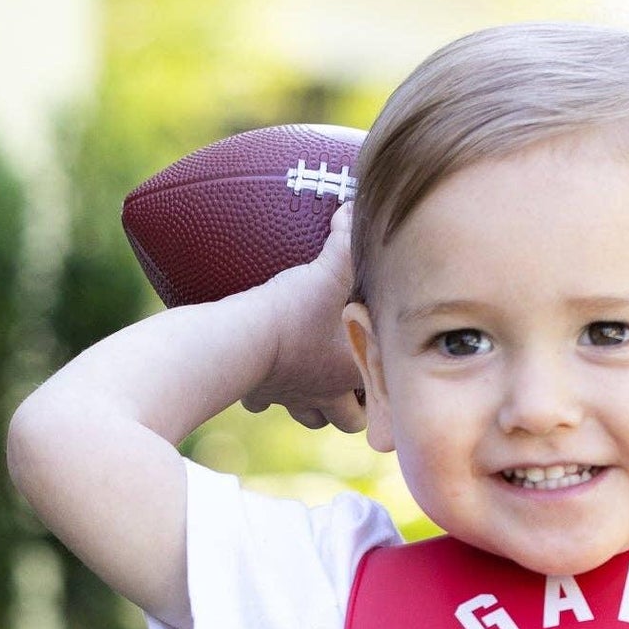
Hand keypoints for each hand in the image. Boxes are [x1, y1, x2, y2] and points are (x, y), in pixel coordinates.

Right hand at [240, 199, 366, 431]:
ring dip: (316, 406)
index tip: (384, 365)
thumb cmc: (291, 311)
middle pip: (352, 419)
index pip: (386, 391)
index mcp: (351, 370)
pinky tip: (263, 375)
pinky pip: (263, 402)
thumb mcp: (327, 270)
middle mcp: (325, 393)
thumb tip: (353, 209)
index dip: (389, 383)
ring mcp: (292, 399)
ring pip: (313, 419)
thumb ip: (346, 241)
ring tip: (313, 382)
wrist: (239, 340)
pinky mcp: (259, 394)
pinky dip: (265, 394)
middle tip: (353, 382)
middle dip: (356, 406)